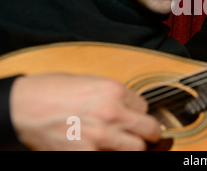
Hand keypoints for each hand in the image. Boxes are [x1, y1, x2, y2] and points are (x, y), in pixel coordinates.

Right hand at [10, 74, 162, 150]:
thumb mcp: (89, 82)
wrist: (23, 107)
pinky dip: (110, 154)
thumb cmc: (50, 90)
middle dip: (150, 132)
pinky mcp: (86, 154)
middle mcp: (113, 112)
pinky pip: (110, 158)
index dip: (139, 112)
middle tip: (148, 135)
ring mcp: (101, 136)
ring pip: (137, 149)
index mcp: (114, 90)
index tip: (134, 116)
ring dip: (135, 146)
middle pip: (149, 129)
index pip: (144, 106)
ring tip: (129, 145)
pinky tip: (104, 150)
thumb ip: (111, 95)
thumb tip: (127, 106)